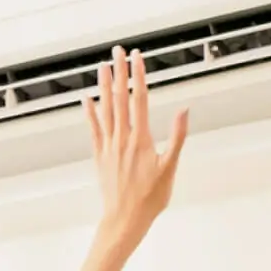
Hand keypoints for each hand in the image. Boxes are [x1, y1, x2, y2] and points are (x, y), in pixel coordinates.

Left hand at [79, 46, 188, 270]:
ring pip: (105, 110)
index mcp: (140, 139)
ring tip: (103, 67)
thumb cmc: (150, 198)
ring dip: (104, 87)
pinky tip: (87, 99)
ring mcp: (108, 147)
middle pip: (119, 98)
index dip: (139, 75)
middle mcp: (122, 139)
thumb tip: (184, 111)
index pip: (139, 99)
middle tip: (118, 51)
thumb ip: (177, 137)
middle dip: (119, 72)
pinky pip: (94, 129)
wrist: (124, 220)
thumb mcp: (170, 168)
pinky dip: (90, 113)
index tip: (138, 56)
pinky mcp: (100, 157)